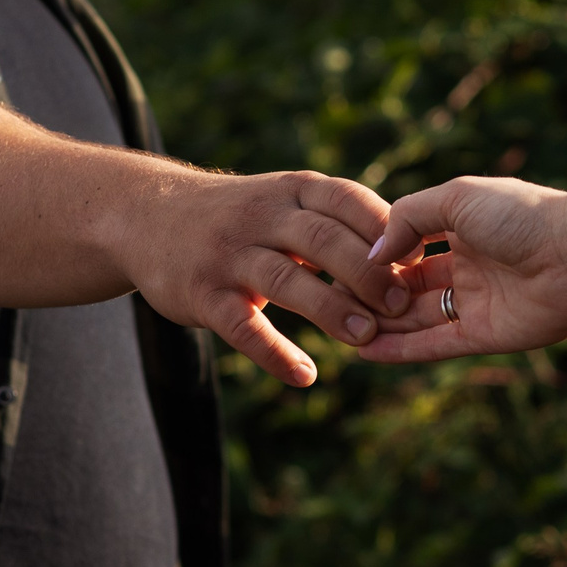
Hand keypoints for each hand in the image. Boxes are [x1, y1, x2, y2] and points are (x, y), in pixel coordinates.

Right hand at [124, 170, 411, 387]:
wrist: (147, 216)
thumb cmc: (239, 216)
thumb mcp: (283, 199)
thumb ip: (337, 221)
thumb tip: (413, 256)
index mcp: (290, 190)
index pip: (346, 200)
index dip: (386, 231)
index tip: (419, 262)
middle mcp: (260, 216)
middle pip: (322, 240)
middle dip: (368, 273)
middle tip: (403, 306)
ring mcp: (228, 255)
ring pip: (286, 280)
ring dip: (330, 309)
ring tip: (366, 337)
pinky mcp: (202, 294)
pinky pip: (242, 327)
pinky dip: (275, 353)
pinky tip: (305, 376)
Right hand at [354, 177, 566, 362]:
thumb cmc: (522, 215)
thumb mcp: (456, 199)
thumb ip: (408, 218)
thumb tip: (373, 252)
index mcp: (463, 229)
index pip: (409, 246)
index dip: (378, 257)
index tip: (338, 265)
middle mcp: (469, 267)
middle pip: (410, 286)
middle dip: (375, 294)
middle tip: (333, 303)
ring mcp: (477, 303)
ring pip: (419, 319)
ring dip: (383, 324)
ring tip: (340, 329)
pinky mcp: (486, 335)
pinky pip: (436, 345)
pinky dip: (402, 350)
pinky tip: (366, 351)